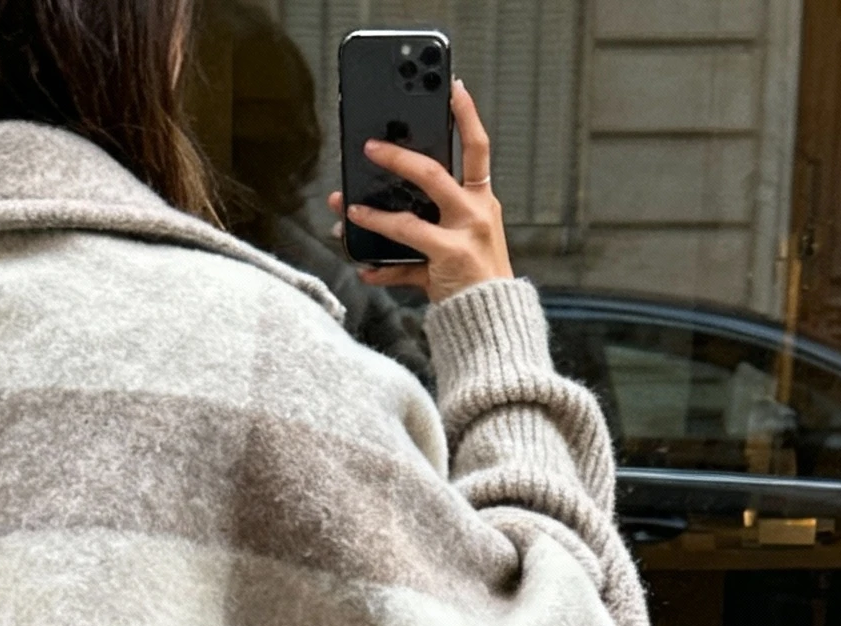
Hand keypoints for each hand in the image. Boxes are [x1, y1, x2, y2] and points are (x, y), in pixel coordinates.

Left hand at [329, 78, 512, 302]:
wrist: (494, 323)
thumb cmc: (476, 276)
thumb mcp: (468, 236)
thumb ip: (438, 216)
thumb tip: (391, 200)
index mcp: (481, 200)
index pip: (477, 148)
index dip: (466, 115)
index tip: (452, 87)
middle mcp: (474, 215)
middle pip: (432, 173)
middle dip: (396, 157)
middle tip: (369, 147)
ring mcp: (461, 241)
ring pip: (407, 221)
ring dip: (372, 216)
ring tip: (346, 209)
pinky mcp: (445, 269)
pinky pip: (402, 266)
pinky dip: (379, 268)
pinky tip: (362, 265)